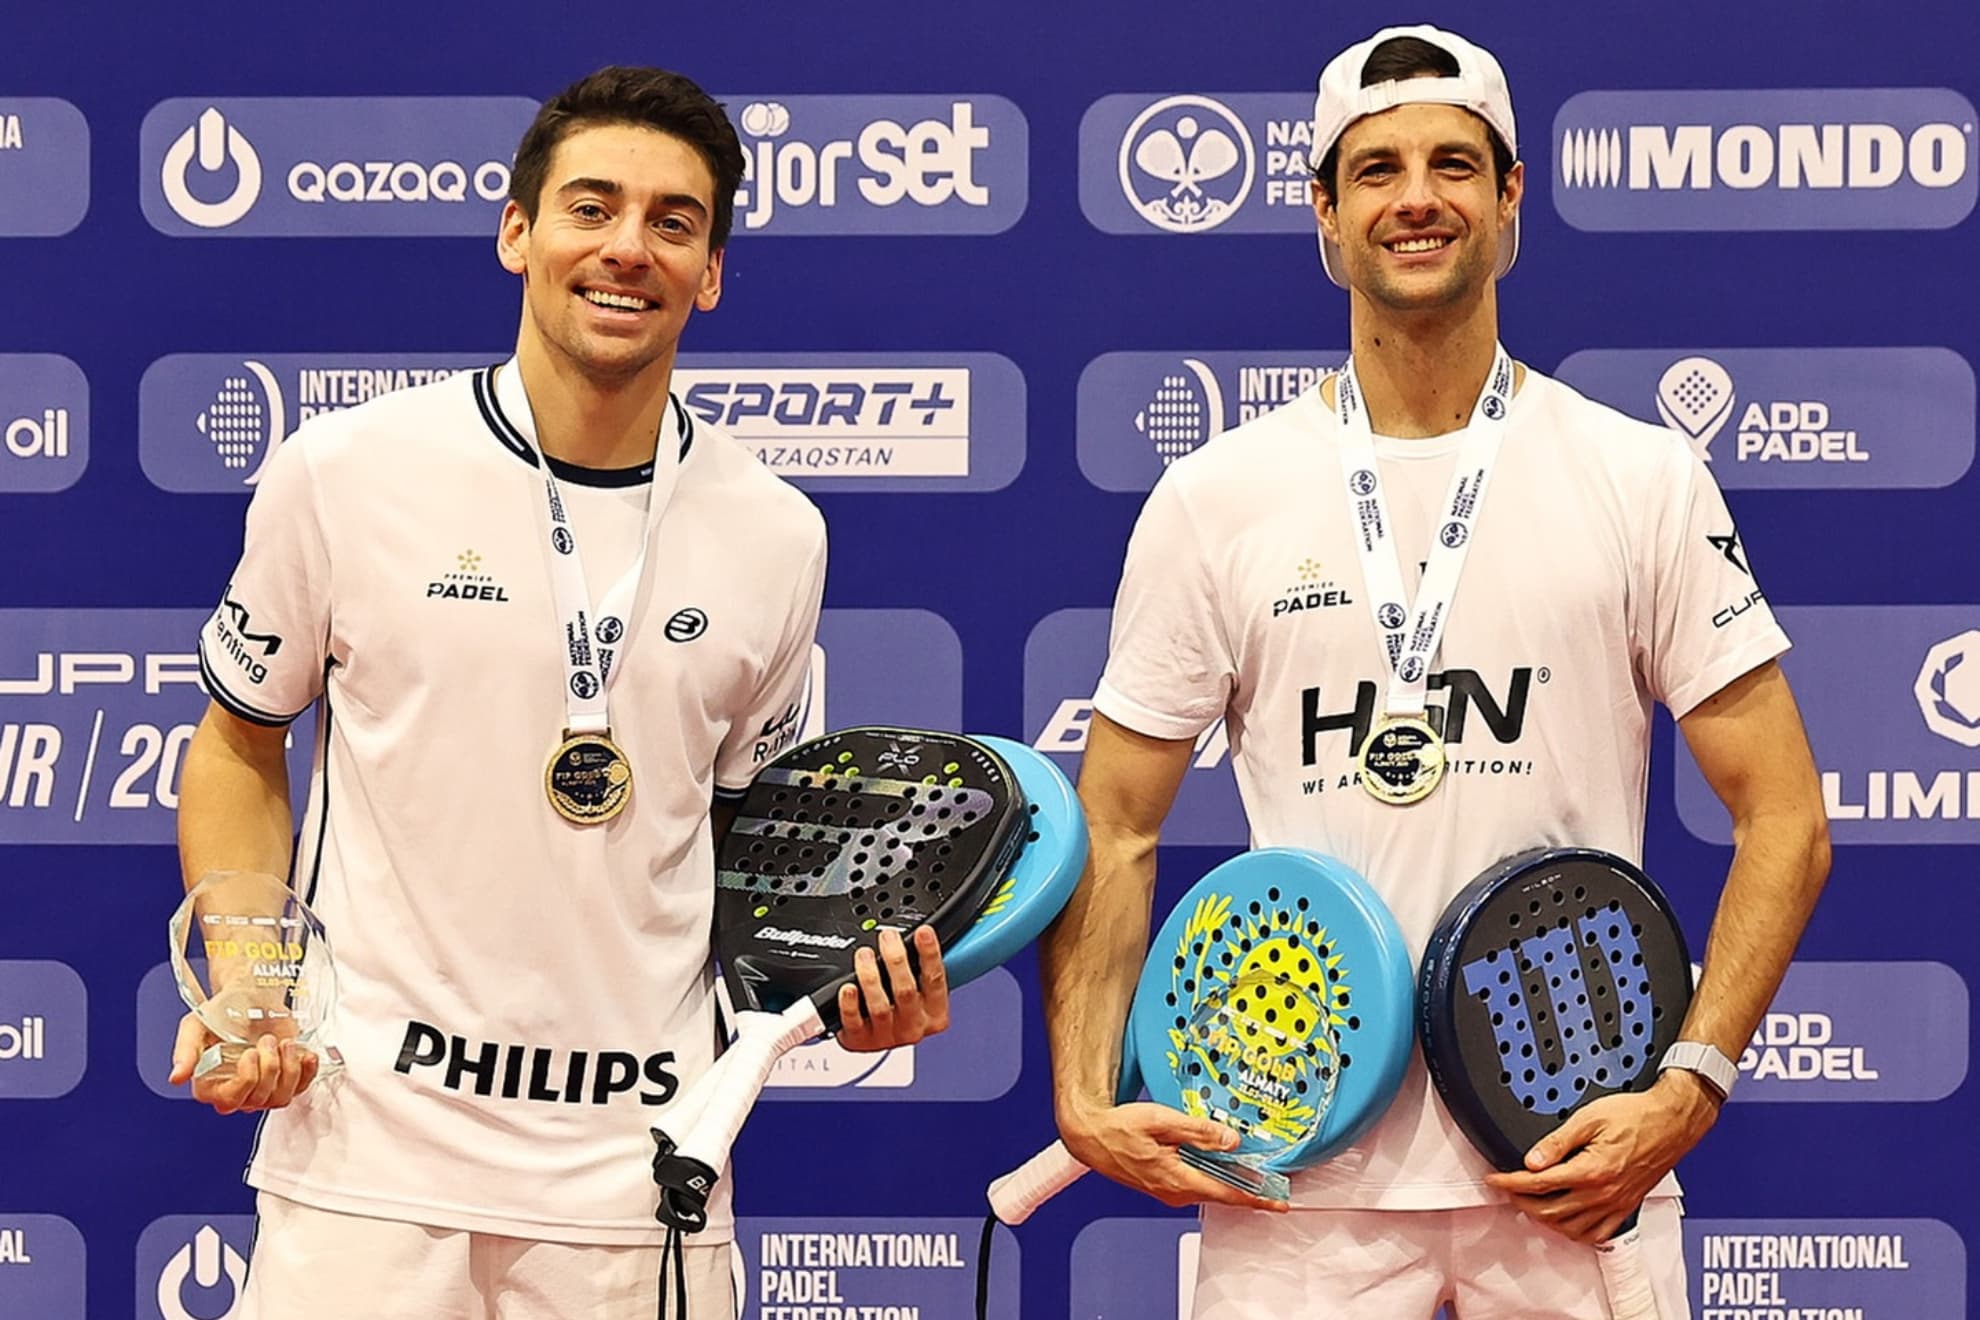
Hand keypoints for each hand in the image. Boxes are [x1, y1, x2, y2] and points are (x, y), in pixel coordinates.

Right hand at [168, 1012, 319, 1114]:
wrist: (249, 998)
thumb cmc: (221, 1013)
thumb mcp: (195, 1027)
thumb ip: (185, 1051)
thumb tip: (176, 1077)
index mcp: (211, 1086)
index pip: (230, 1101)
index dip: (245, 1080)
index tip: (249, 1053)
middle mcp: (238, 1093)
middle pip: (259, 1100)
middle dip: (268, 1067)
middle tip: (266, 1040)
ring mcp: (265, 1089)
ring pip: (282, 1097)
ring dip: (289, 1069)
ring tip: (284, 1042)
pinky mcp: (287, 1079)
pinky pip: (302, 1088)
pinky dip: (307, 1072)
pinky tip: (305, 1054)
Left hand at [837, 926, 948, 1051]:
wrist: (874, 1040)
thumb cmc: (899, 1010)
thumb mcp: (921, 992)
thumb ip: (921, 968)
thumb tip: (919, 934)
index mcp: (934, 1013)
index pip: (935, 980)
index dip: (930, 954)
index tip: (923, 932)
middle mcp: (913, 1026)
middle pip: (906, 991)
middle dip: (896, 960)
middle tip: (887, 937)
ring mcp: (886, 1036)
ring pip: (880, 1006)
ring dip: (870, 977)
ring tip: (864, 955)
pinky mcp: (860, 1040)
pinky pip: (854, 1021)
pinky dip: (850, 1004)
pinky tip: (847, 988)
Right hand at [1058, 1100, 1288, 1213]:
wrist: (1088, 1136)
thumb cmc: (1118, 1128)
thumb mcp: (1161, 1121)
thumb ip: (1198, 1131)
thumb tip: (1231, 1139)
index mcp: (1178, 1179)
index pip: (1227, 1194)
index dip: (1256, 1198)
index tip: (1279, 1203)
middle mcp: (1175, 1192)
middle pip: (1222, 1194)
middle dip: (1250, 1190)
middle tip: (1276, 1186)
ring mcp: (1168, 1191)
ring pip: (1209, 1188)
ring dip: (1230, 1182)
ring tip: (1253, 1171)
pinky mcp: (1162, 1184)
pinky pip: (1196, 1183)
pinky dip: (1212, 1175)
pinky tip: (1218, 1162)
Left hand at [1485, 1071, 1720, 1242]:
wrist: (1672, 1121)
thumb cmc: (1636, 1116)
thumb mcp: (1589, 1118)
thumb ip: (1557, 1142)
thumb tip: (1531, 1160)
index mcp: (1591, 1171)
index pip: (1538, 1184)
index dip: (1510, 1183)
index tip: (1495, 1180)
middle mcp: (1603, 1194)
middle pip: (1550, 1211)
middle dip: (1522, 1202)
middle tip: (1508, 1190)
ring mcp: (1616, 1204)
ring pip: (1571, 1228)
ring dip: (1546, 1220)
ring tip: (1531, 1204)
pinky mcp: (1627, 1207)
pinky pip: (1598, 1234)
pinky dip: (1576, 1233)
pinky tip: (1566, 1221)